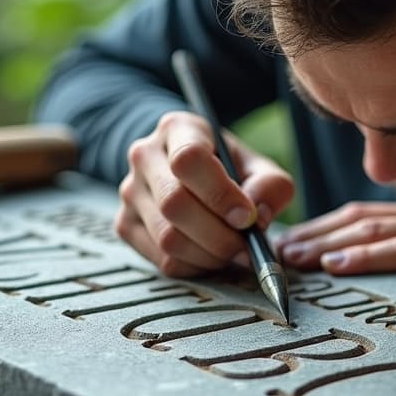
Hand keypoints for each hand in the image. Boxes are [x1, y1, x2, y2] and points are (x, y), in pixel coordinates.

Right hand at [116, 111, 293, 276]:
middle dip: (219, 235)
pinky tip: (210, 255)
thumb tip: (258, 217)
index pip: (189, 159)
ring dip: (209, 255)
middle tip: (246, 246)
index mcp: (178, 129)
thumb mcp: (257, 166)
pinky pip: (161, 259)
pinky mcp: (126, 224)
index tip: (247, 217)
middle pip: (175, 203)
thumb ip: (270, 186)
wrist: (188, 171)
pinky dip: (194, 266)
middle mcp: (145, 156)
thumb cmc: (226, 168)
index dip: (220, 194)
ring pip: (167, 237)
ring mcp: (131, 192)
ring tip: (231, 251)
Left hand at [276, 200, 395, 299]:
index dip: (320, 227)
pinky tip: (338, 265)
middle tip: (278, 252)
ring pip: (374, 231)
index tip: (287, 243)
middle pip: (358, 220)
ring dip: (329, 244)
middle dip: (314, 235)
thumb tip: (353, 272)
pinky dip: (368, 257)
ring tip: (296, 258)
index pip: (359, 216)